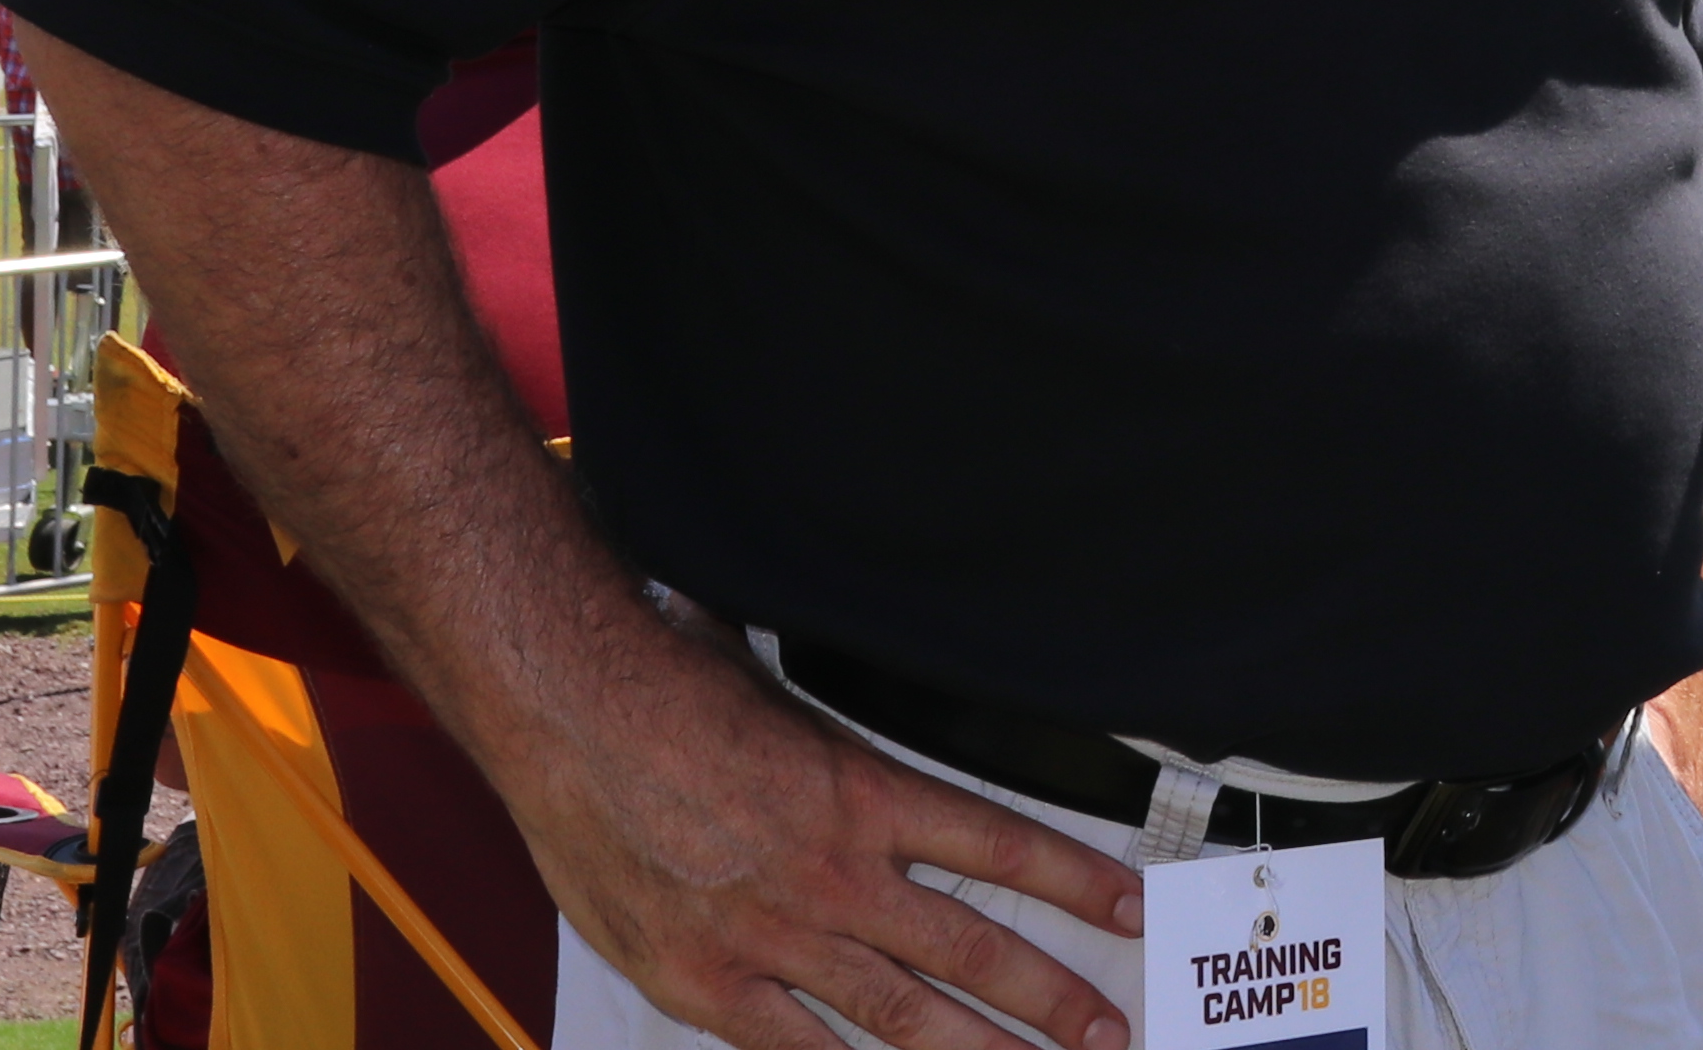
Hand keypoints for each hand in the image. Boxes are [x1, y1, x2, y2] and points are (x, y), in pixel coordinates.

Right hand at [494, 607, 1147, 1049]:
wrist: (571, 712)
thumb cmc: (668, 688)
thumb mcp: (790, 694)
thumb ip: (841, 742)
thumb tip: (877, 724)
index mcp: (864, 795)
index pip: (1002, 845)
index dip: (1076, 882)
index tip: (1131, 910)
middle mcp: (833, 875)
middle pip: (969, 950)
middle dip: (1049, 999)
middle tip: (1105, 1032)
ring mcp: (772, 937)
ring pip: (899, 1015)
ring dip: (977, 1049)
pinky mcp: (706, 983)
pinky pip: (794, 1046)